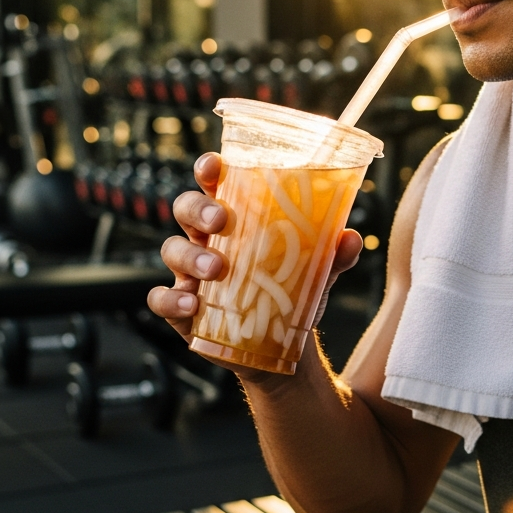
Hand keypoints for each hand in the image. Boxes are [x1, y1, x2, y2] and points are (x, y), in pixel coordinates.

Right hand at [146, 152, 366, 377]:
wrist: (277, 346)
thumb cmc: (288, 293)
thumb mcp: (314, 273)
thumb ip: (332, 256)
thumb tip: (351, 238)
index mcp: (234, 219)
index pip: (214, 184)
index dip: (208, 169)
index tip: (214, 166)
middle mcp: (205, 240)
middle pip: (185, 208)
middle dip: (198, 209)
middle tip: (221, 222)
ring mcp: (189, 273)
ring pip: (171, 250)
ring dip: (190, 256)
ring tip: (216, 269)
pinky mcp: (181, 308)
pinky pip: (161, 298)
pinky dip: (172, 299)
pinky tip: (192, 304)